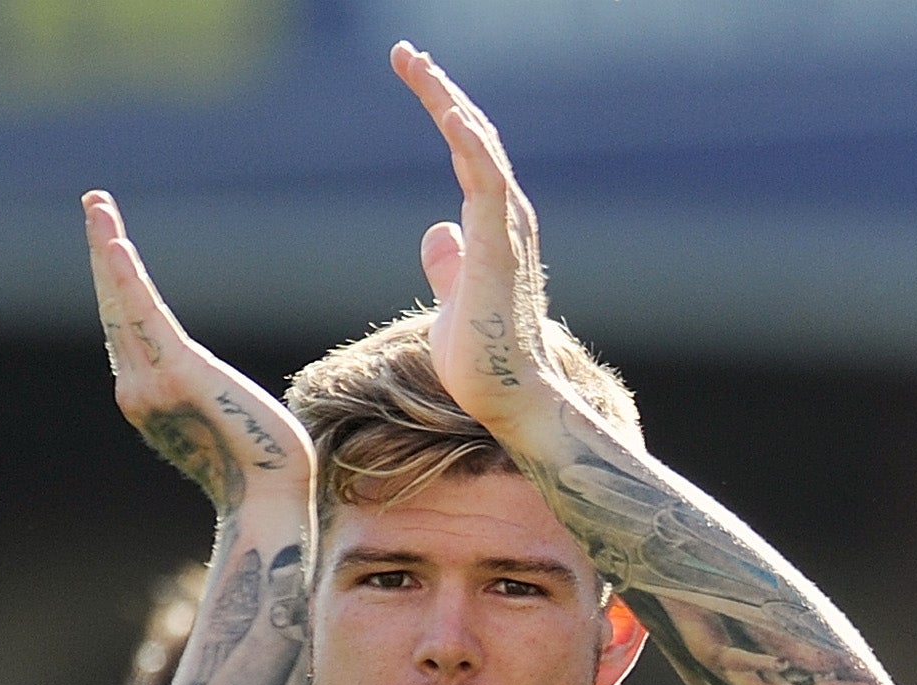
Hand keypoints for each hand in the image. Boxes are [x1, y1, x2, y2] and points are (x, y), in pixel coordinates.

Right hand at [83, 192, 312, 514]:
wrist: (269, 499)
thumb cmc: (261, 468)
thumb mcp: (220, 421)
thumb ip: (203, 398)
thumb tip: (214, 392)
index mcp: (147, 400)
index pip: (125, 331)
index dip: (114, 286)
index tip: (109, 248)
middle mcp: (137, 390)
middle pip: (114, 308)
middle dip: (102, 252)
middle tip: (95, 202)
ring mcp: (152, 383)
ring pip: (123, 303)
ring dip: (107, 248)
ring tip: (96, 203)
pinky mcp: (179, 373)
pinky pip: (144, 314)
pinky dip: (125, 276)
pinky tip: (112, 242)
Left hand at [392, 42, 562, 446]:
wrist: (511, 400)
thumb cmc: (485, 359)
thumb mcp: (455, 296)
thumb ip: (448, 260)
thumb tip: (436, 231)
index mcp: (494, 226)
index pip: (468, 151)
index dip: (442, 108)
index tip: (413, 73)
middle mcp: (507, 219)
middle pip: (473, 136)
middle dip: (439, 90)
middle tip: (405, 53)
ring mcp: (507, 232)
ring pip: (479, 149)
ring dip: (449, 103)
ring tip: (418, 66)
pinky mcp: (500, 250)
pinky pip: (487, 183)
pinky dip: (471, 144)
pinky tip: (449, 112)